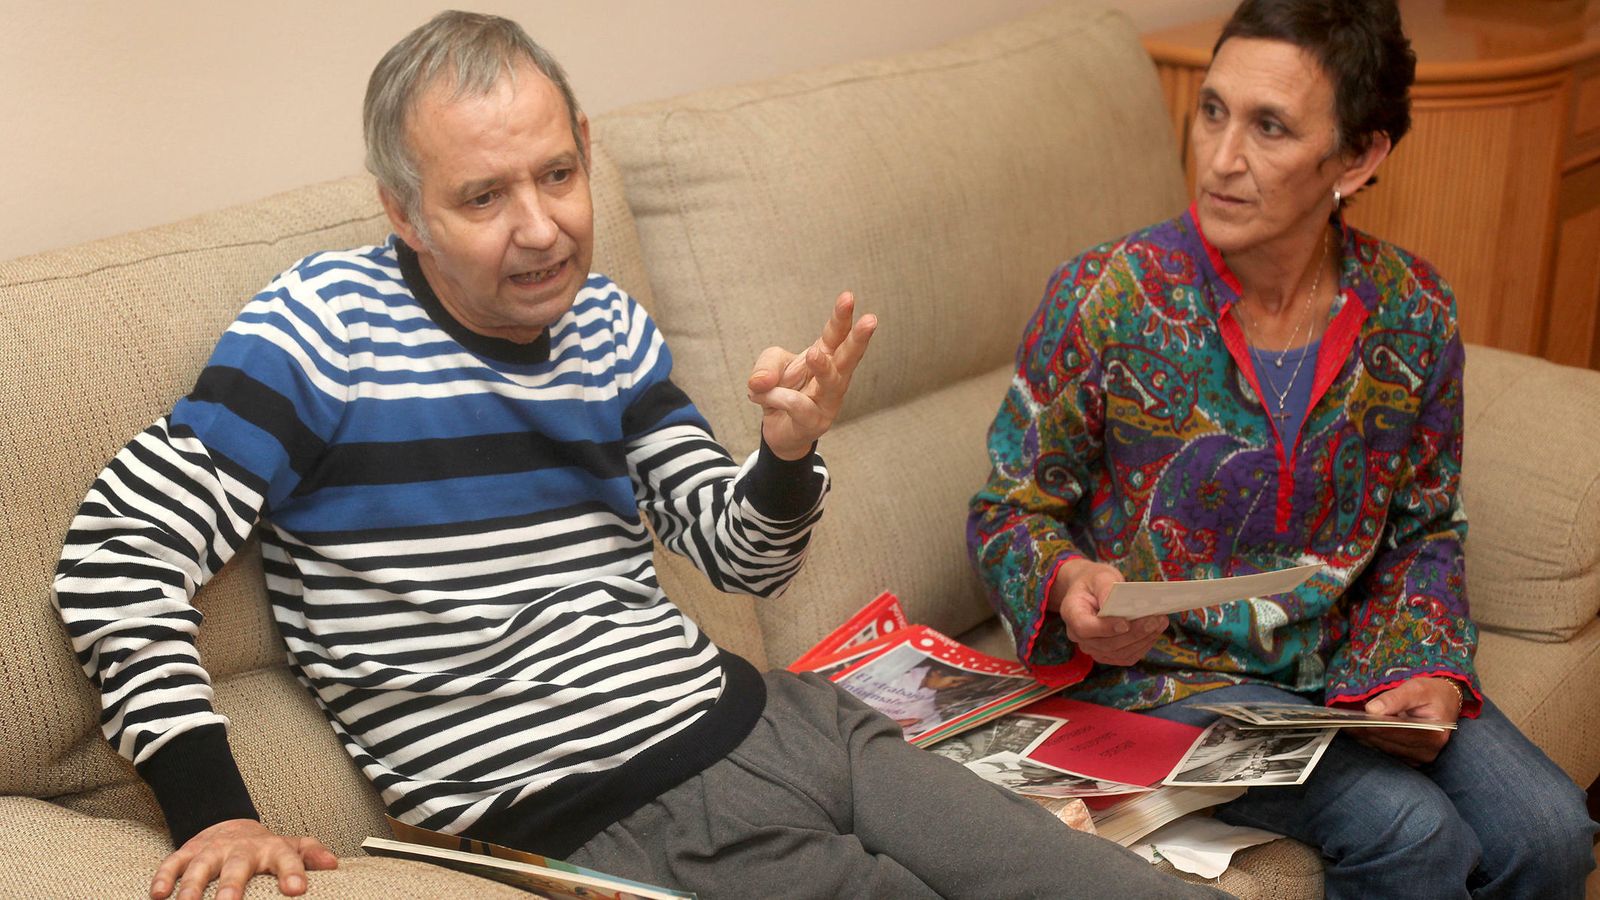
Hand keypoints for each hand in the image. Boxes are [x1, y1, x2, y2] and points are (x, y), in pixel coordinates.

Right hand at [151, 818, 337, 899]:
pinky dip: (163, 878)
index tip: (297, 890)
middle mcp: (240, 849)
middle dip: (232, 885)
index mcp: (271, 849)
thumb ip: (312, 854)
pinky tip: (157, 895)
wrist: (231, 825)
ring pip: (199, 867)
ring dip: (191, 886)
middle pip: (237, 866)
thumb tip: (333, 864)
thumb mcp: (293, 846)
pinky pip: (172, 864)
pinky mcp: (187, 853)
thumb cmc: (267, 848)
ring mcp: (212, 851)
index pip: (287, 858)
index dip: (293, 872)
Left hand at [747, 292, 876, 459]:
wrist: (778, 430)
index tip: (848, 296)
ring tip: (813, 354)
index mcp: (827, 355)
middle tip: (871, 320)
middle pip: (850, 356)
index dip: (842, 316)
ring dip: (824, 366)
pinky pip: (796, 404)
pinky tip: (759, 396)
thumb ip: (765, 366)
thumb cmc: (781, 390)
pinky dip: (774, 396)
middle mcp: (834, 377)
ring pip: (833, 381)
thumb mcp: (768, 368)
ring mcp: (829, 401)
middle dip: (859, 338)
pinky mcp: (816, 421)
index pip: (836, 333)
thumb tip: (761, 382)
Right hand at [1052, 559, 1165, 665]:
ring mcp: (1092, 647)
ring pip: (1119, 653)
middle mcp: (1078, 635)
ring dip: (1143, 640)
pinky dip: (1143, 646)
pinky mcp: (1107, 654)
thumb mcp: (1100, 575)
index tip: (1126, 622)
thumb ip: (1106, 588)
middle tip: (1156, 619)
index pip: (1085, 627)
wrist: (1092, 590)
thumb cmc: (1095, 581)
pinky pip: (1126, 657)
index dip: (1105, 628)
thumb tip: (1115, 603)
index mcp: (1071, 613)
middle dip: (1134, 633)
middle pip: (1106, 644)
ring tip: (1160, 622)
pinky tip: (1154, 632)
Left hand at [1348, 676, 1461, 764]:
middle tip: (1342, 722)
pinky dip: (1372, 740)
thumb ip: (1394, 699)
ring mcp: (1419, 757)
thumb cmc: (1432, 694)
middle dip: (1365, 732)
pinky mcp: (1410, 758)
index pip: (1397, 733)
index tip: (1353, 721)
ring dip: (1365, 737)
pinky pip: (1386, 750)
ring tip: (1346, 725)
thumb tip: (1371, 710)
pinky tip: (1357, 730)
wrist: (1445, 702)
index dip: (1374, 726)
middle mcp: (1428, 752)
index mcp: (1434, 735)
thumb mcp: (1416, 689)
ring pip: (1384, 749)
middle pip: (1388, 743)